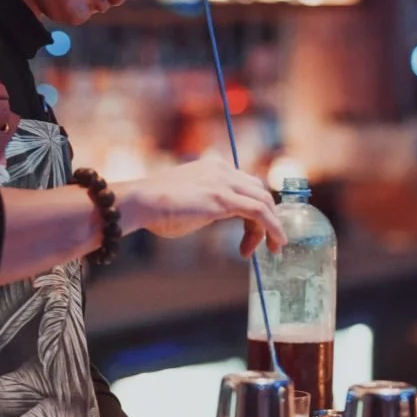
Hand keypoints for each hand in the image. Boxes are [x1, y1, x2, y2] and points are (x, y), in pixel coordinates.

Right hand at [119, 157, 286, 256]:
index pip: (247, 185)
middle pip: (259, 192)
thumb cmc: (154, 209)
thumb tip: (208, 217)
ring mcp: (223, 182)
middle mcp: (221, 169)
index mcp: (213, 167)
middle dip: (268, 219)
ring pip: (264, 202)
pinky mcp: (223, 198)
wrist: (140, 202)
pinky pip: (259, 212)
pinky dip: (273, 228)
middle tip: (266, 244)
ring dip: (273, 227)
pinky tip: (276, 242)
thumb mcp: (187, 203)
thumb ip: (204, 206)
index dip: (256, 209)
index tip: (251, 233)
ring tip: (272, 249)